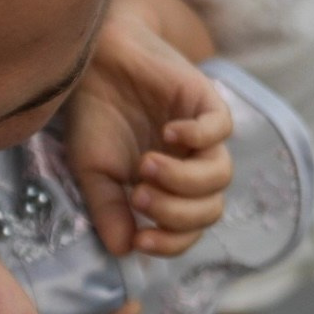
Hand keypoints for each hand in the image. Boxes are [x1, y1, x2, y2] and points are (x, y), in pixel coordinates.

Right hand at [65, 0, 232, 257]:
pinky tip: (167, 132)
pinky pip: (221, 129)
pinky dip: (197, 138)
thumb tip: (124, 251)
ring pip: (220, 175)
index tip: (140, 238)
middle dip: (176, 213)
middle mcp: (191, 165)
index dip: (171, 242)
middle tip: (139, 196)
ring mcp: (201, 135)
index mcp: (169, 189)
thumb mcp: (92, 173)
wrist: (93, 62)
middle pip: (212, 209)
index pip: (188, 229)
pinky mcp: (205, 101)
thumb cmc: (93, 117)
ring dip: (183, 180)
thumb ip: (110, 211)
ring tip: (146, 165)